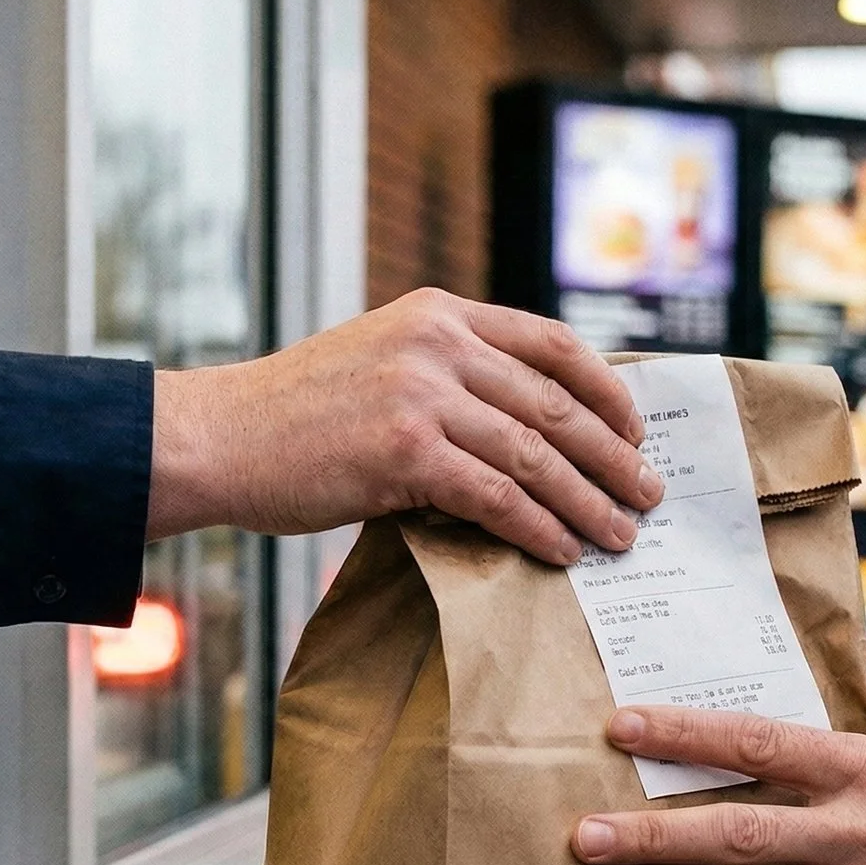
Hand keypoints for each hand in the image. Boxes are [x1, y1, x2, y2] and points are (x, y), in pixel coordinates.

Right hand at [145, 288, 662, 563]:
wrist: (217, 438)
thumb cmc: (293, 416)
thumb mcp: (378, 363)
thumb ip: (445, 376)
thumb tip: (523, 431)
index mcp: (438, 314)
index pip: (552, 342)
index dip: (607, 390)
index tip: (636, 431)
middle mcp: (437, 343)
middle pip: (556, 403)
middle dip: (613, 456)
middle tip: (648, 495)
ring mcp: (421, 394)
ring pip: (535, 453)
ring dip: (587, 501)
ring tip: (618, 536)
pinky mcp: (403, 451)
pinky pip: (496, 495)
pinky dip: (537, 527)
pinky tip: (560, 550)